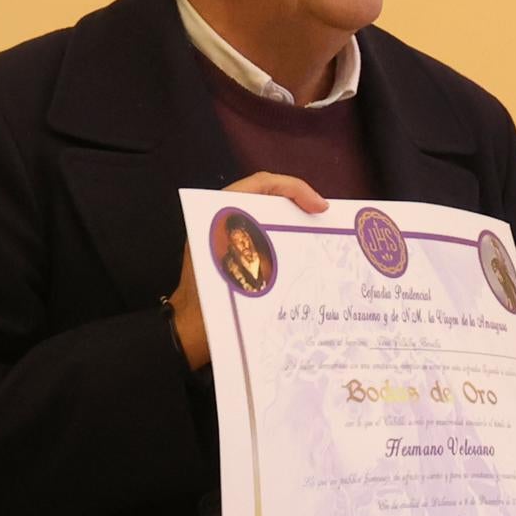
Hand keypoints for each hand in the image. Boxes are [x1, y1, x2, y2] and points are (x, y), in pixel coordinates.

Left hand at [168, 172, 329, 368]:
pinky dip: (286, 239)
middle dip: (299, 202)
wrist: (190, 331)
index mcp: (217, 212)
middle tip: (325, 218)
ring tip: (320, 232)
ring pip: (270, 216)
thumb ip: (260, 240)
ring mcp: (230, 236)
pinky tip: (305, 251)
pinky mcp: (236, 254)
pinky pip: (266, 236)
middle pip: (269, 196)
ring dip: (295, 220)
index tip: (320, 207)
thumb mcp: (236, 266)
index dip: (295, 188)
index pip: (262, 183)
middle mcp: (223, 218)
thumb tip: (300, 225)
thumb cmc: (208, 301)